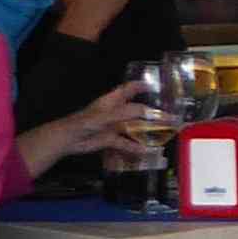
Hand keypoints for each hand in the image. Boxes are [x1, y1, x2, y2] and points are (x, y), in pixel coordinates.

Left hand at [42, 88, 158, 166]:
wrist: (69, 139)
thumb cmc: (86, 122)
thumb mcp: (108, 115)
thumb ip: (129, 112)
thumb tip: (149, 112)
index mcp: (113, 100)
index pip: (129, 89)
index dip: (141, 86)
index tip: (155, 86)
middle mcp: (115, 112)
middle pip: (135, 110)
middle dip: (150, 112)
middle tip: (168, 116)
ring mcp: (113, 126)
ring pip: (133, 127)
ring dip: (146, 131)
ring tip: (163, 134)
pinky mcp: (110, 139)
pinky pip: (126, 143)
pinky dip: (135, 148)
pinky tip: (146, 152)